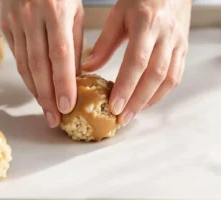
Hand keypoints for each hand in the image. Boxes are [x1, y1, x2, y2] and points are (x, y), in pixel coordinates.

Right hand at [0, 0, 83, 126]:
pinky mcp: (5, 27)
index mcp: (55, 11)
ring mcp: (15, 22)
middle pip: (39, 66)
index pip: (60, 55)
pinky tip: (35, 91)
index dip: (63, 83)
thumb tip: (75, 77)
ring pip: (25, 65)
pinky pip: (17, 58)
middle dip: (47, 96)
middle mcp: (31, 17)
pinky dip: (27, 78)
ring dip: (35, 91)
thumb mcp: (75, 12)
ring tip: (46, 110)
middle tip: (54, 118)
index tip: (67, 106)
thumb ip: (75, 44)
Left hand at [82, 0, 191, 125]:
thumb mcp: (118, 15)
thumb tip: (88, 68)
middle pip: (155, 75)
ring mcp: (178, 43)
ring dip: (150, 100)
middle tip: (122, 118)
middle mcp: (166, 35)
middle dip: (138, 101)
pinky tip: (148, 101)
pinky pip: (176, 75)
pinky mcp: (183, 49)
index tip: (114, 106)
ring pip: (169, 79)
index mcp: (147, 24)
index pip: (137, 61)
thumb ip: (104, 43)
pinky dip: (162, 92)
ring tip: (133, 114)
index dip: (126, 87)